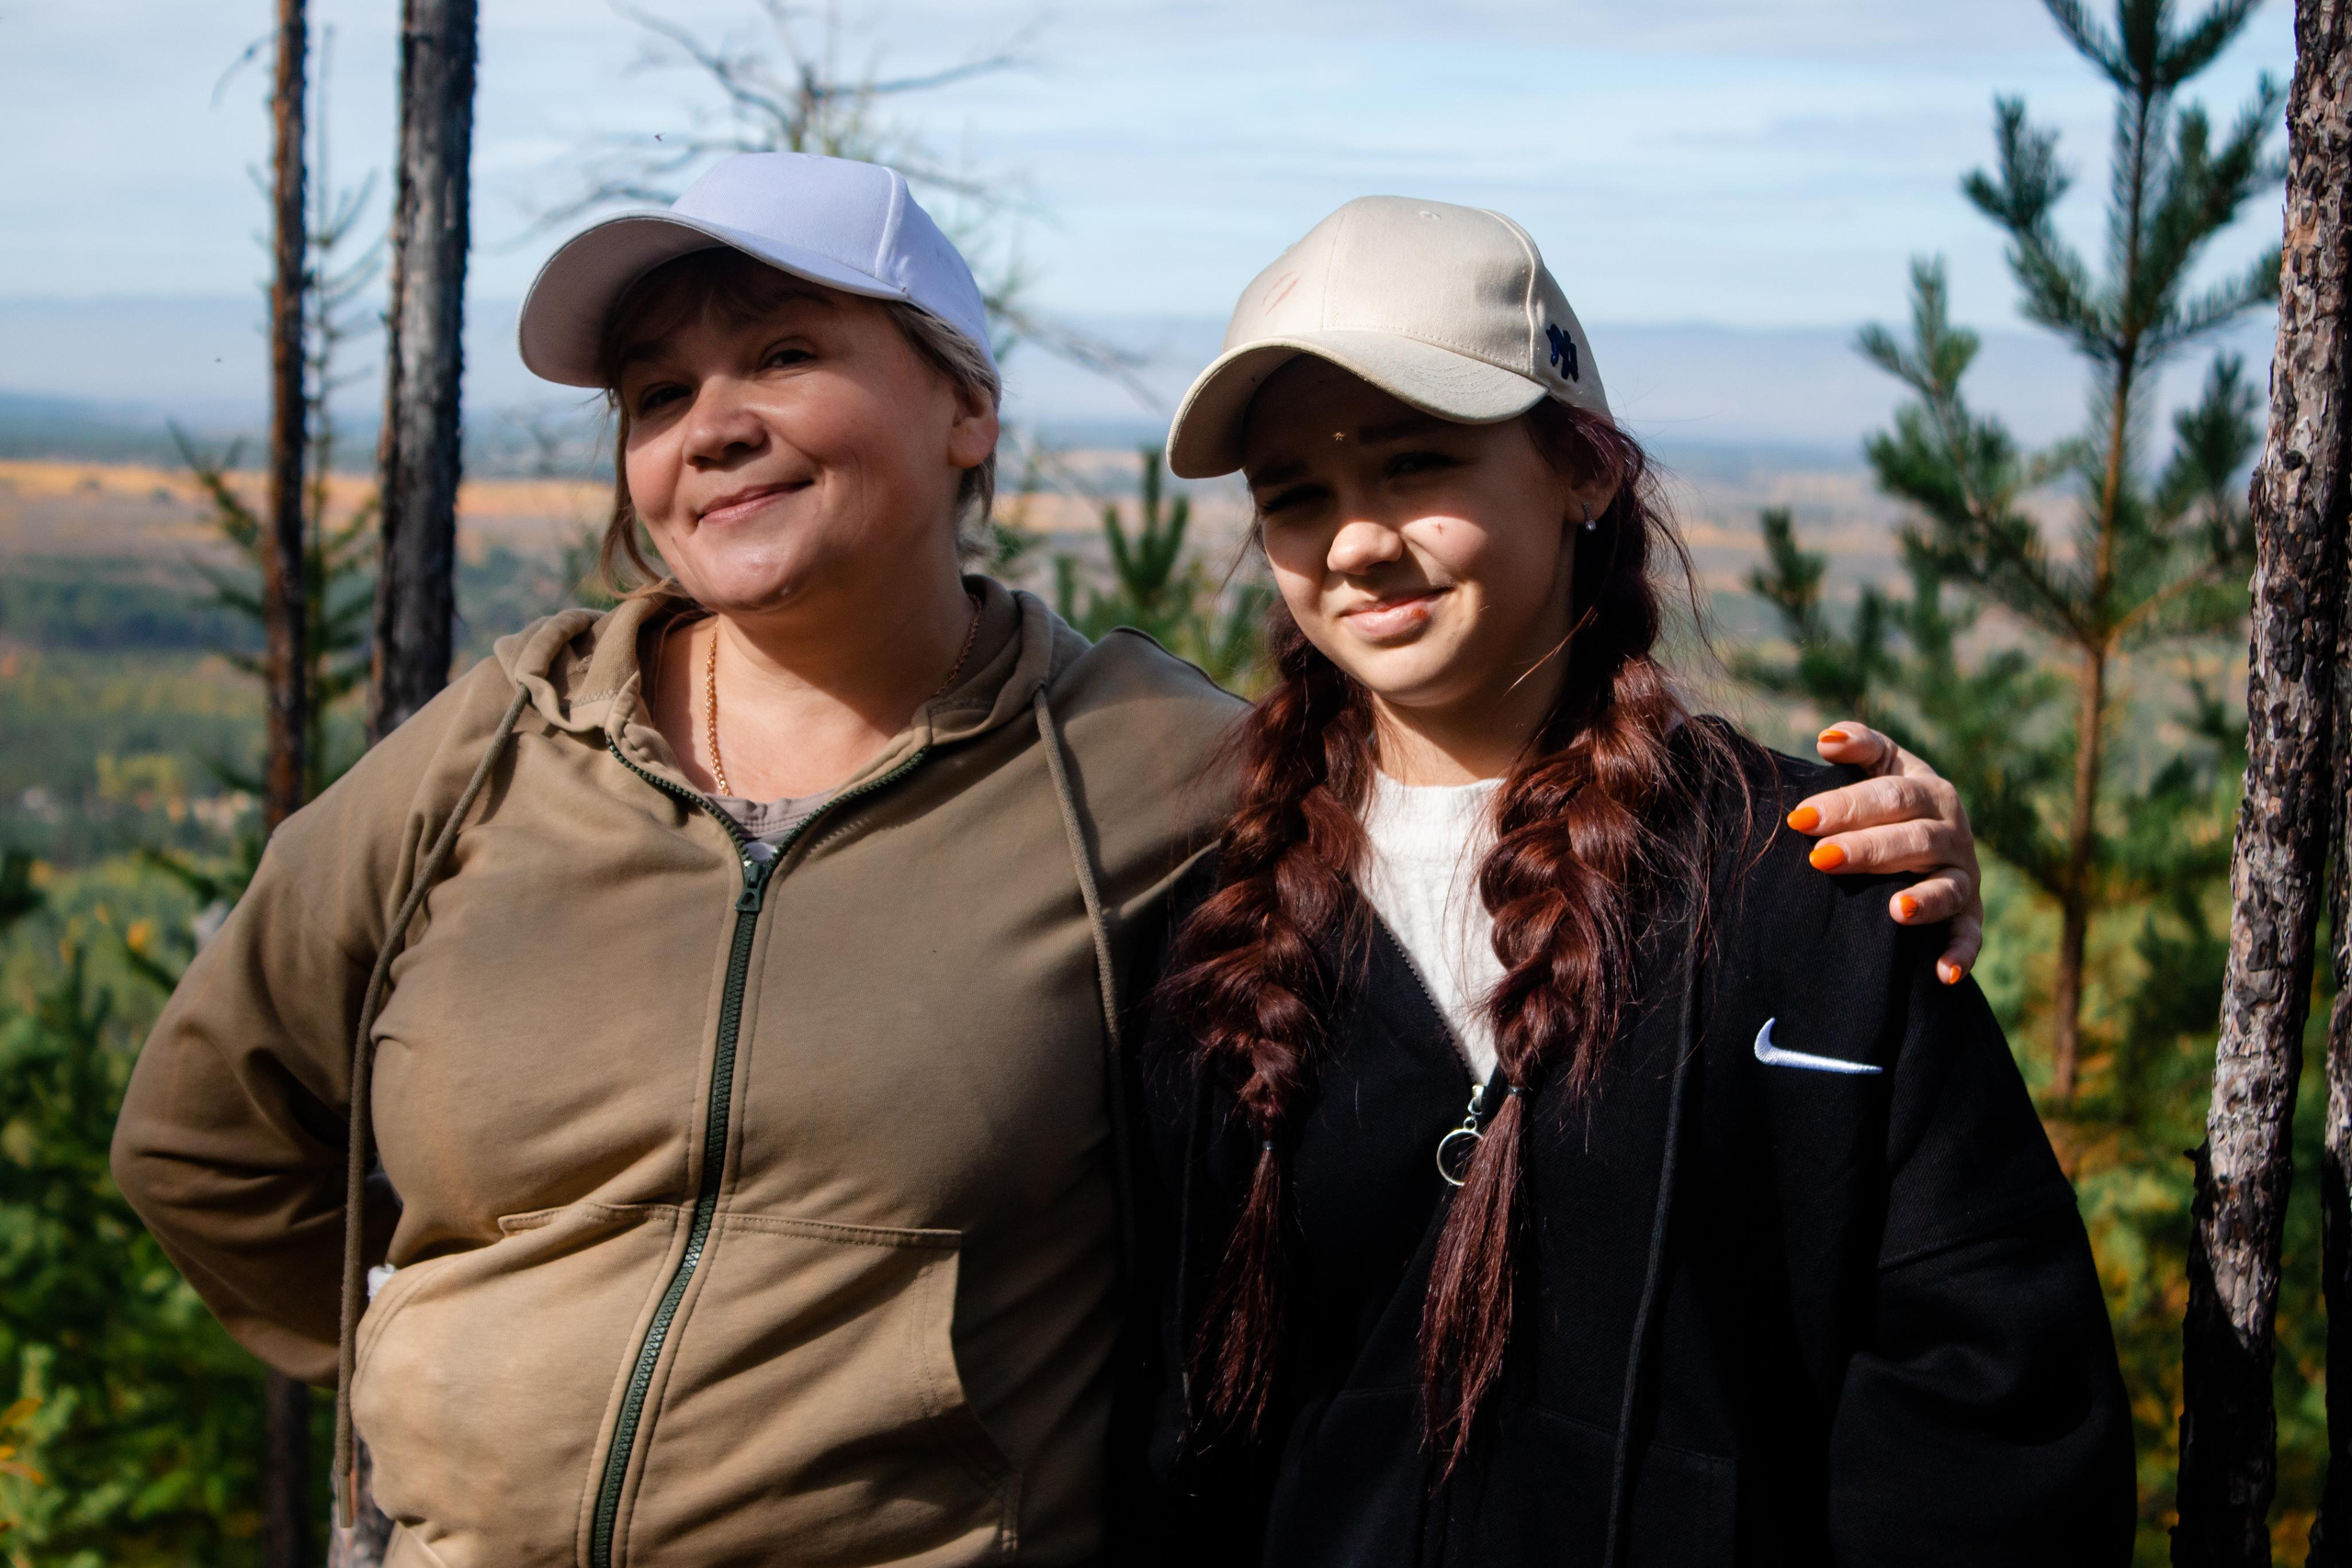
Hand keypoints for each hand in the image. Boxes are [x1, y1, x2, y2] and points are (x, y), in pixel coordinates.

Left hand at [1785, 721, 1981, 985]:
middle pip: (1914, 840)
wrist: (1924, 842)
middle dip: (1868, 849)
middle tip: (1821, 859)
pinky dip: (1961, 953)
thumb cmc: (1886, 802)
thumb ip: (1859, 746)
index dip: (1848, 803)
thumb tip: (1827, 740)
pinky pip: (1971, 935)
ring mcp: (1963, 875)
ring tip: (1896, 911)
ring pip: (1947, 887)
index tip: (1800, 818)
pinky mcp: (1969, 914)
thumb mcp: (1880, 767)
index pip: (1890, 795)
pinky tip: (1943, 973)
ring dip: (1925, 901)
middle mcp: (1952, 832)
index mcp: (1928, 791)